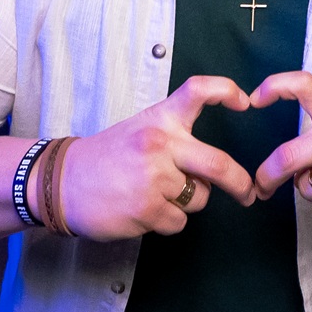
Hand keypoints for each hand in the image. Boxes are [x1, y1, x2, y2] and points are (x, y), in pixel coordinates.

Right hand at [59, 76, 255, 239]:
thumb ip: (176, 135)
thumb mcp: (141, 128)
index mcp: (160, 118)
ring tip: (157, 194)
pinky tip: (144, 209)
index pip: (198, 90)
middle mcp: (160, 144)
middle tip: (249, 192)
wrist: (63, 181)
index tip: (245, 102)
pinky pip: (179, 222)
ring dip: (188, 202)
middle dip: (240, 183)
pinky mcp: (146, 210)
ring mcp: (153, 178)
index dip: (227, 92)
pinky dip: (168, 221)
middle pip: (218, 165)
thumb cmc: (108, 155)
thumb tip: (215, 167)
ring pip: (199, 198)